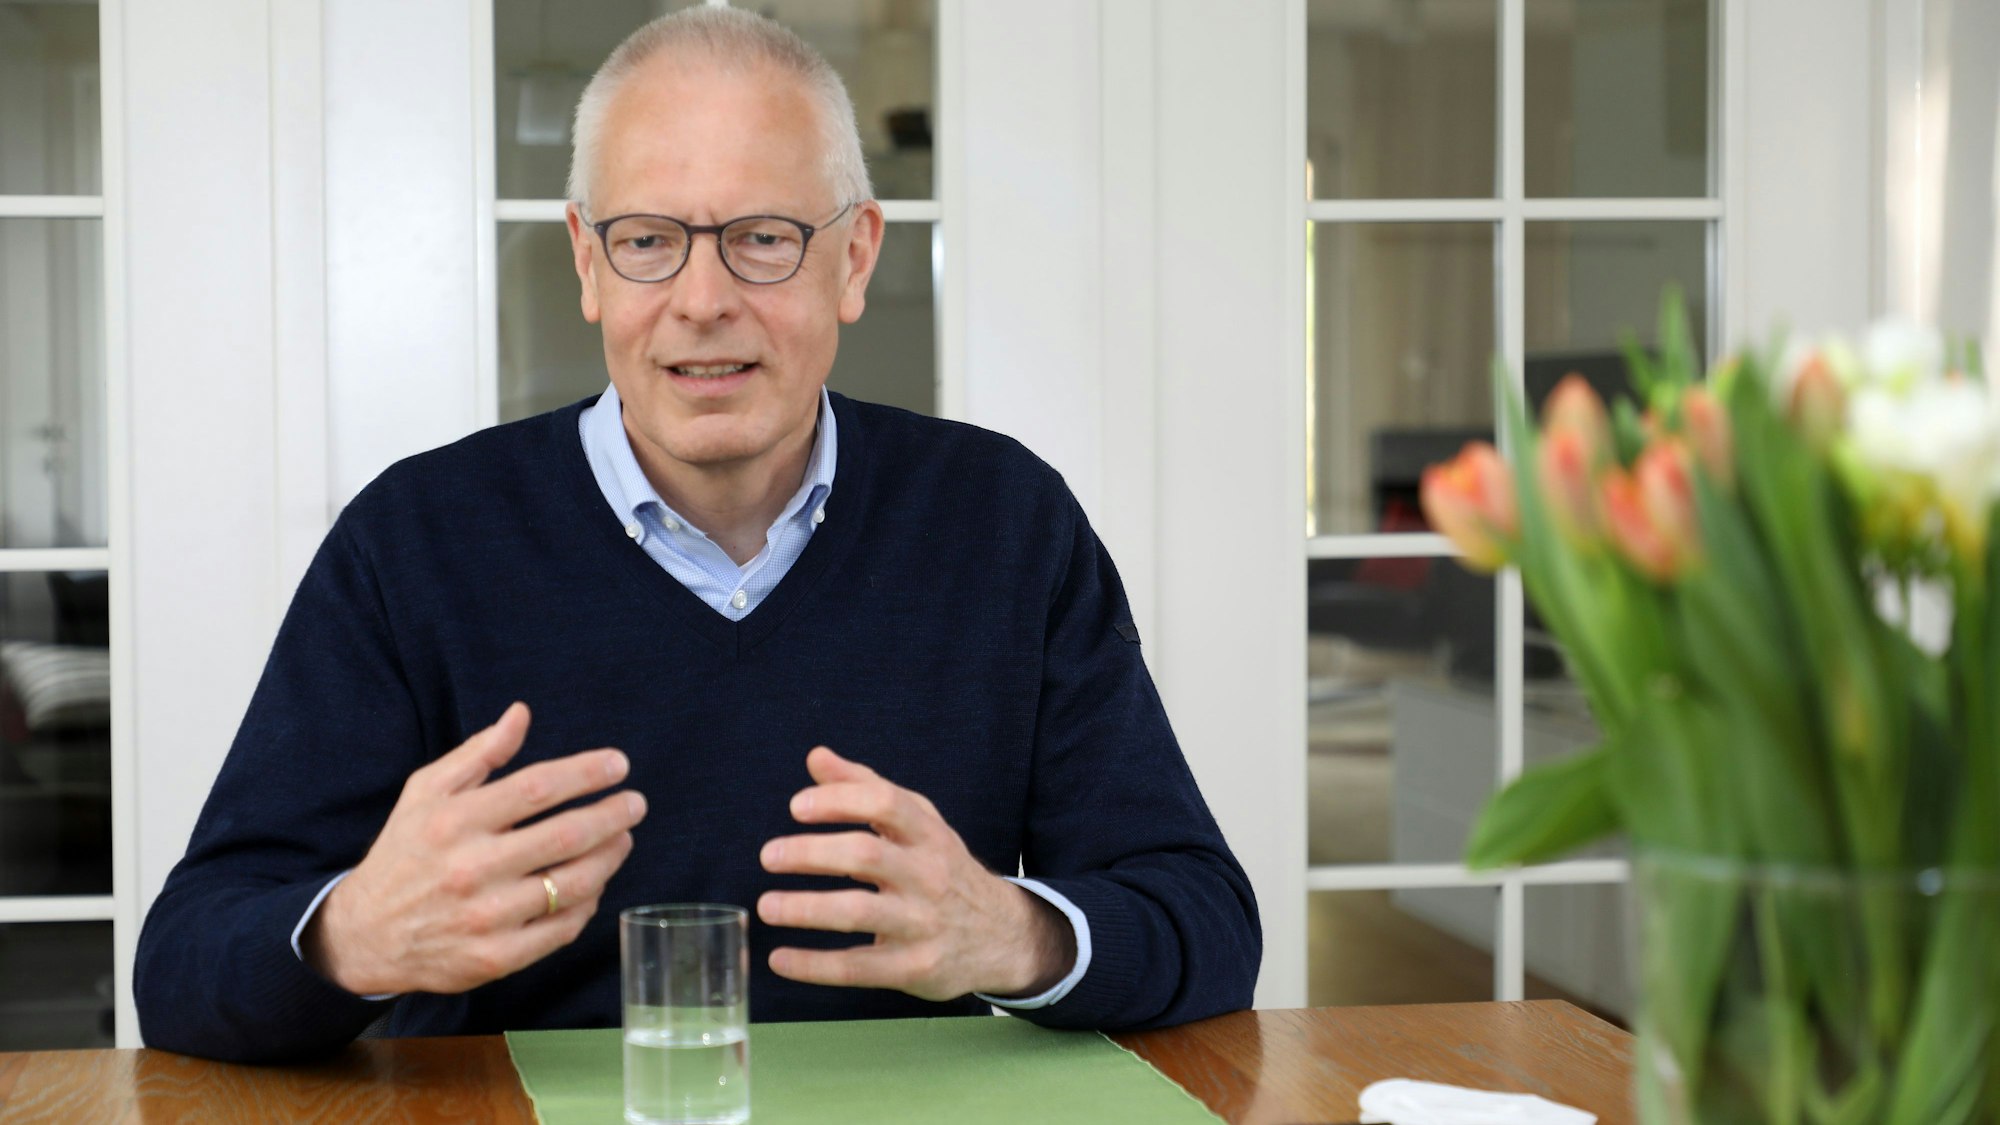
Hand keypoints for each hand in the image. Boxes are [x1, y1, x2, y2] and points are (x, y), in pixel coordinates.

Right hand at [302, 702, 647, 995]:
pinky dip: (588, 904)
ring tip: (623, 839)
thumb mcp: (426, 791)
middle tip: (635, 804)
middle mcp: (471, 869)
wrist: (365, 933)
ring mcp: (485, 917)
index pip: (537, 788)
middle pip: (565, 836)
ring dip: (609, 858)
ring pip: (571, 885)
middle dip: (612, 815)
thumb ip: (478, 753)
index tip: (618, 765)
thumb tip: (521, 714)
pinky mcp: (495, 958)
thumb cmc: (406, 852)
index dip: (586, 773)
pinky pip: (561, 929)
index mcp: (455, 821)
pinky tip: (594, 884)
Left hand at [756, 747, 1074, 1000]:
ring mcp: (923, 923)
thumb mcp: (919, 824)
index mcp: (927, 834)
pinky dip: (814, 965)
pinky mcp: (914, 968)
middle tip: (768, 856)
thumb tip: (816, 757)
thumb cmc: (943, 869)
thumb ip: (866, 788)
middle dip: (811, 854)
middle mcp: (928, 874)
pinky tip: (779, 958)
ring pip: (858, 913)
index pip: (885, 803)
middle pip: (866, 855)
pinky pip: (858, 967)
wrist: (1003, 936)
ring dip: (806, 909)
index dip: (838, 800)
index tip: (796, 807)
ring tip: (766, 906)